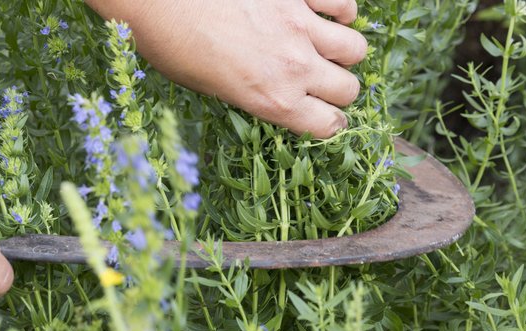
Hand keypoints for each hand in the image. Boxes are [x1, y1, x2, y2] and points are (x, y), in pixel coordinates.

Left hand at [88, 0, 366, 137]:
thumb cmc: (170, 45)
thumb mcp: (205, 88)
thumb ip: (248, 94)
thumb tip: (265, 92)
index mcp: (272, 100)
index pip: (328, 124)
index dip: (328, 123)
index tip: (324, 118)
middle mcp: (295, 67)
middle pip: (347, 89)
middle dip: (337, 91)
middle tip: (320, 84)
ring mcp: (301, 26)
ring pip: (355, 48)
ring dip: (344, 53)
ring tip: (325, 49)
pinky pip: (344, 4)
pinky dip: (341, 11)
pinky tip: (325, 14)